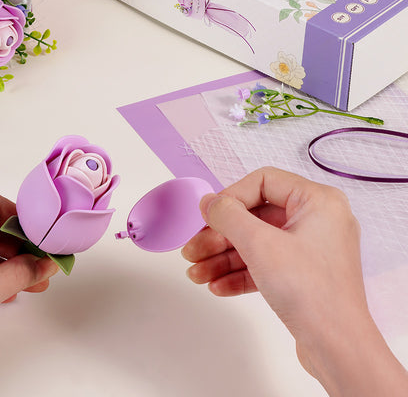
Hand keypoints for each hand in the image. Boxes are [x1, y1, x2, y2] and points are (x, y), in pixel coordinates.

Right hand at [182, 167, 407, 396]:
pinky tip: (217, 285)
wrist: (336, 348)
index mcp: (317, 201)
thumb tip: (208, 202)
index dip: (231, 196)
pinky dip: (240, 272)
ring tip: (196, 273)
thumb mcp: (259, 245)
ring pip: (256, 242)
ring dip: (223, 257)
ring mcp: (310, 249)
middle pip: (255, 215)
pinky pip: (265, 263)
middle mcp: (317, 220)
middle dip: (220, 236)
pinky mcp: (302, 274)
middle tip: (193, 249)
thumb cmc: (311, 293)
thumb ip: (228, 216)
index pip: (264, 182)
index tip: (207, 215)